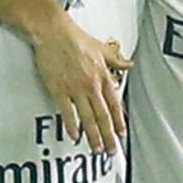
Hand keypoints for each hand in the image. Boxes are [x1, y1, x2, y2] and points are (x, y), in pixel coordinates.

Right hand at [33, 13, 131, 154]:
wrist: (53, 32)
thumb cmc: (75, 38)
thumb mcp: (102, 48)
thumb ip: (116, 59)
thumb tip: (129, 63)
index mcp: (103, 76)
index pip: (115, 105)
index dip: (119, 122)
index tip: (121, 134)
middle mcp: (92, 85)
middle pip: (104, 117)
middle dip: (109, 136)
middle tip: (111, 150)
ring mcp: (76, 89)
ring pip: (88, 118)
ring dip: (93, 136)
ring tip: (96, 149)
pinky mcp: (59, 90)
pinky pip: (67, 112)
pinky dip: (72, 126)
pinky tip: (75, 136)